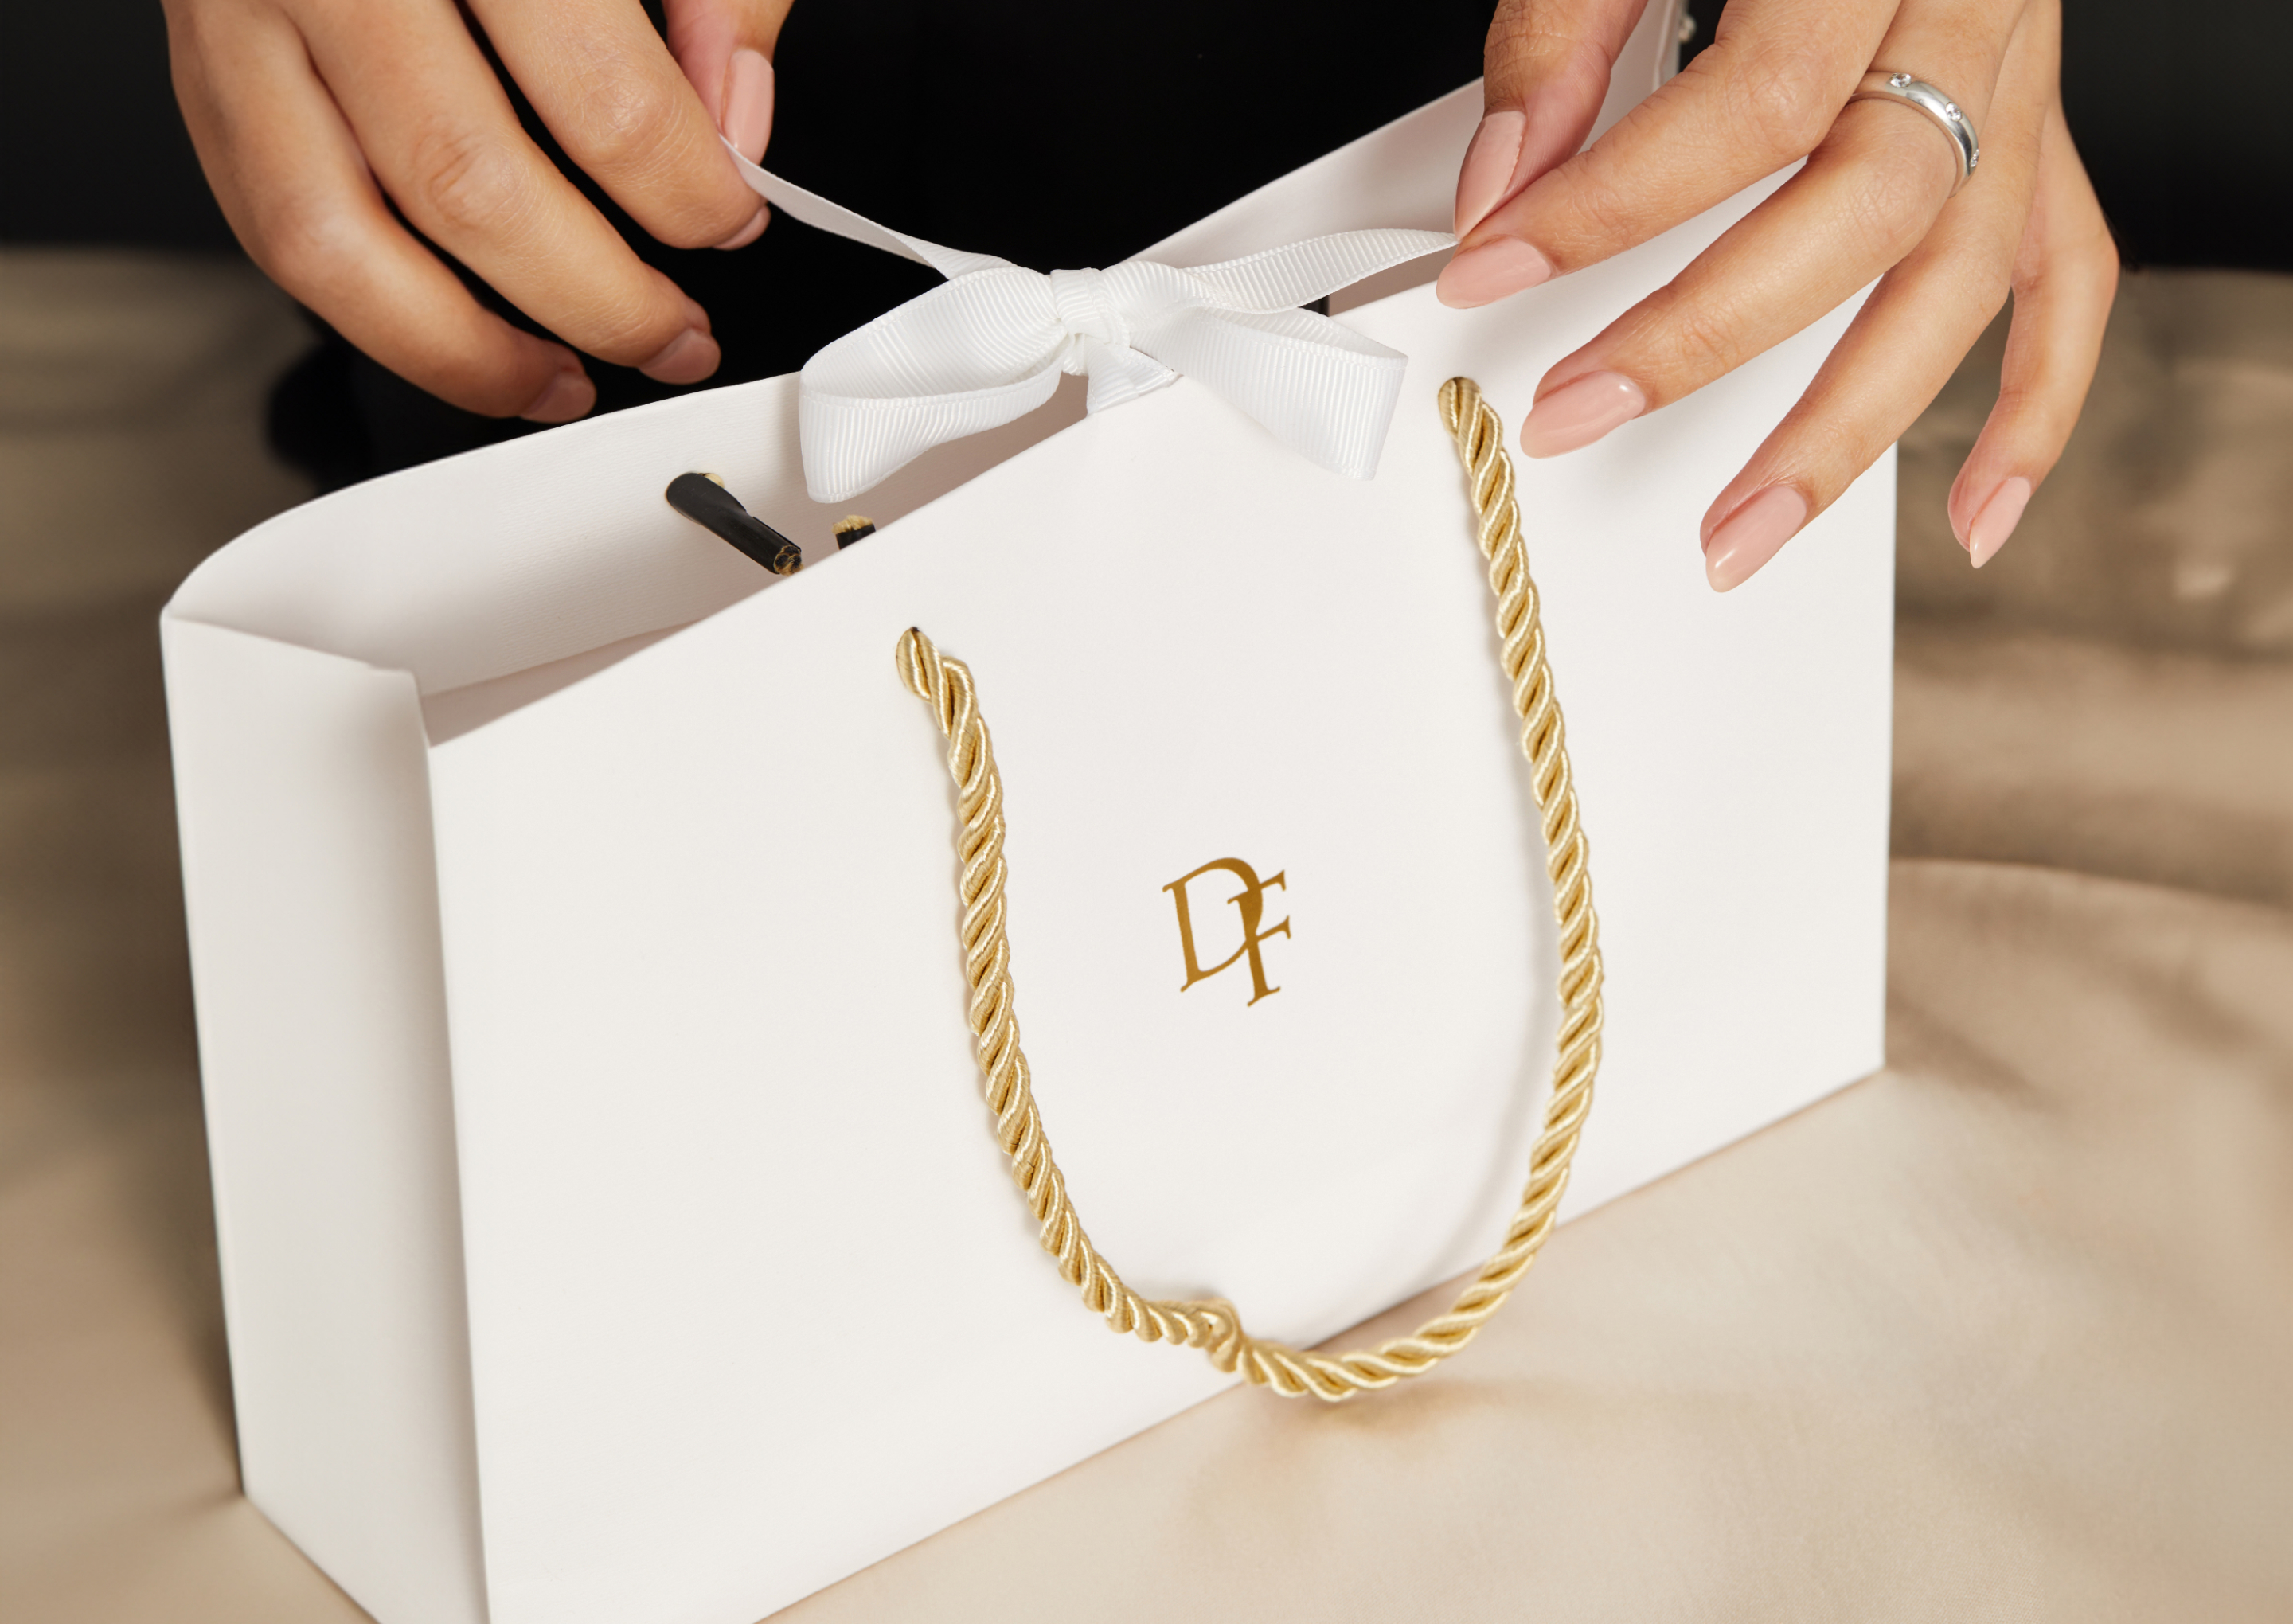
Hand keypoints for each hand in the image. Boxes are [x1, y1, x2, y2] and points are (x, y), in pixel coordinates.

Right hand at [164, 0, 793, 423]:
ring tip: (567, 376)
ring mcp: (235, 7)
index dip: (687, 186)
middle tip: (675, 331)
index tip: (733, 215)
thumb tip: (734, 124)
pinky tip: (468, 335)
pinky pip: (269, 225)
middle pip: (467, 183)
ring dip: (470, 349)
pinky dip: (376, 311)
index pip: (598, 89)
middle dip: (597, 297)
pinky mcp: (196, 60)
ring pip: (335, 242)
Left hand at [1442, 0, 2114, 588]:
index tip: (1492, 266)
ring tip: (1744, 529)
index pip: (1758, 101)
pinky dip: (2033, 406)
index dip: (1611, 203)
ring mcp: (2023, 75)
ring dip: (1852, 425)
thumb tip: (1508, 177)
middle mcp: (1979, 8)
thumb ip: (1571, 18)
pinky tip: (1972, 514)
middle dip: (1706, 335)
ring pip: (1966, 273)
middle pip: (1870, 205)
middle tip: (1574, 410)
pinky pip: (2067, 277)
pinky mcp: (2035, 126)